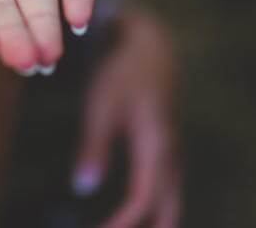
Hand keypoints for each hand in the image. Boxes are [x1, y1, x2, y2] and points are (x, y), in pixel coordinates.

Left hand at [71, 4, 180, 227]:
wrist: (151, 45)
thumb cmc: (122, 73)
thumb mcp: (101, 106)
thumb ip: (93, 147)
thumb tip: (82, 189)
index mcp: (155, 147)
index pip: (143, 199)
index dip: (122, 222)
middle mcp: (170, 154)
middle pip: (168, 208)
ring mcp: (173, 151)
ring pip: (173, 199)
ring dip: (156, 221)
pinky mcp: (168, 146)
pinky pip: (169, 187)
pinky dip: (158, 206)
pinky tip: (140, 212)